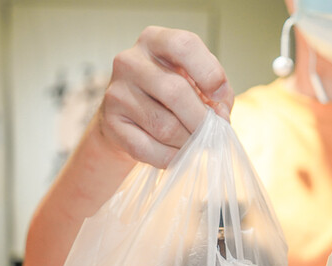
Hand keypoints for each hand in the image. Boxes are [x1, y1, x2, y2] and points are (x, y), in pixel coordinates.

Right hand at [98, 26, 233, 167]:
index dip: (210, 73)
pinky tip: (177, 154)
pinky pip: (148, 149)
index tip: (219, 97)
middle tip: (213, 134)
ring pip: (165, 126)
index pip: (184, 45)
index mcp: (155, 41)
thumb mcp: (196, 83)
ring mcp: (116, 92)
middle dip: (202, 120)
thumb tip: (220, 116)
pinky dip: (171, 158)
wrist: (130, 119)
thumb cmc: (171, 98)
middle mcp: (130, 61)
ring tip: (195, 144)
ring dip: (189, 142)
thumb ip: (215, 94)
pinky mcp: (110, 124)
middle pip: (176, 92)